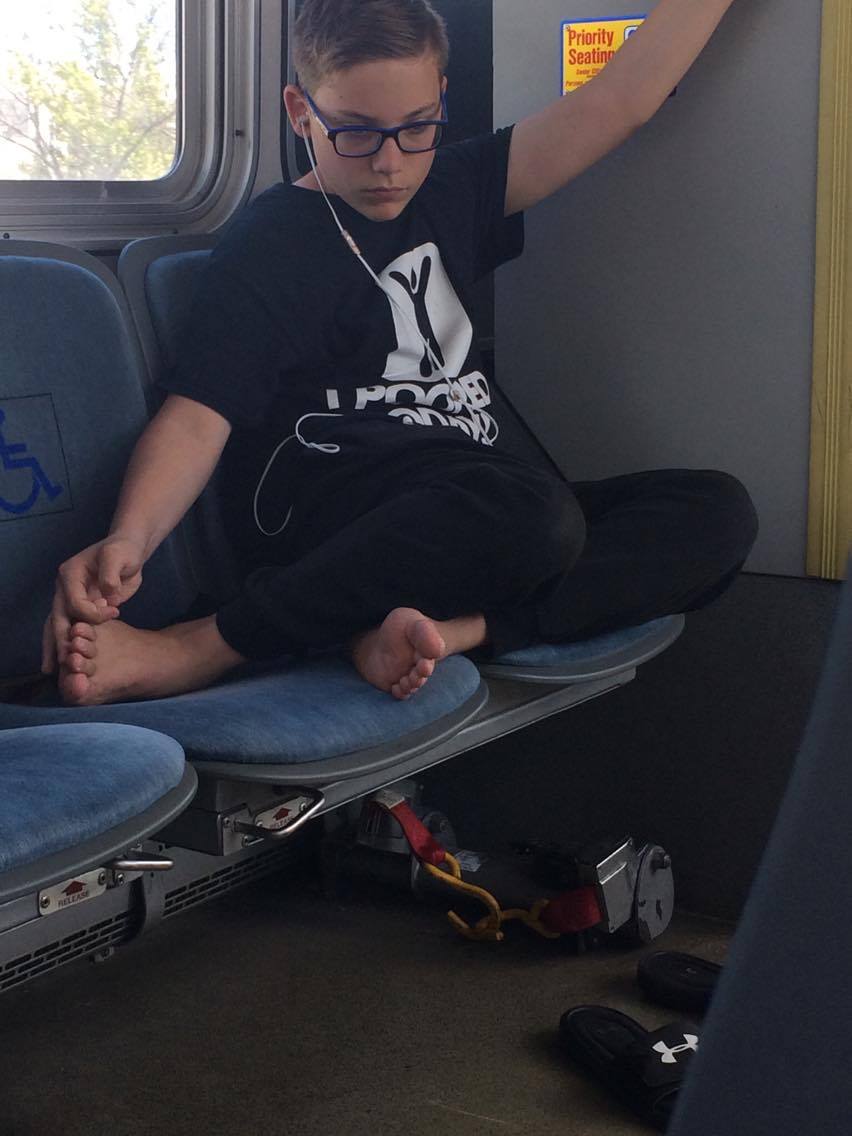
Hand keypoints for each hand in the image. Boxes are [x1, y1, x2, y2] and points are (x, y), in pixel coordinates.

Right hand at [41, 536, 144, 673]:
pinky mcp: (79, 609)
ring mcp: (69, 599)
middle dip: (60, 640)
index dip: (93, 613)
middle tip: (63, 664)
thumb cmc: (123, 551)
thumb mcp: (119, 556)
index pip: (75, 602)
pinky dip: (65, 643)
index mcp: (70, 574)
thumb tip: (108, 596)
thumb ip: (111, 574)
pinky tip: (61, 662)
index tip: (114, 612)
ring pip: (57, 625)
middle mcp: (64, 588)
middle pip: (58, 617)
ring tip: (53, 671)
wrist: (127, 553)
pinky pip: (69, 627)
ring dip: (55, 646)